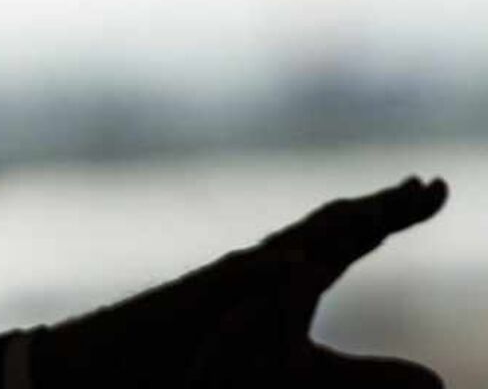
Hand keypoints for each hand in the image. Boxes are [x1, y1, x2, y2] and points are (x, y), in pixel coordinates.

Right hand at [35, 176, 448, 387]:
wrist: (113, 365)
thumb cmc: (198, 364)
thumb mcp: (299, 376)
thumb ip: (366, 375)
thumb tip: (439, 381)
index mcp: (285, 283)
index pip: (349, 240)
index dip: (393, 214)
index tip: (437, 189)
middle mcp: (261, 270)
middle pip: (329, 229)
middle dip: (379, 206)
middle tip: (430, 184)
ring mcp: (227, 282)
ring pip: (288, 245)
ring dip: (334, 226)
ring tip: (381, 207)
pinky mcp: (195, 302)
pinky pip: (237, 284)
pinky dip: (271, 273)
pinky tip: (301, 264)